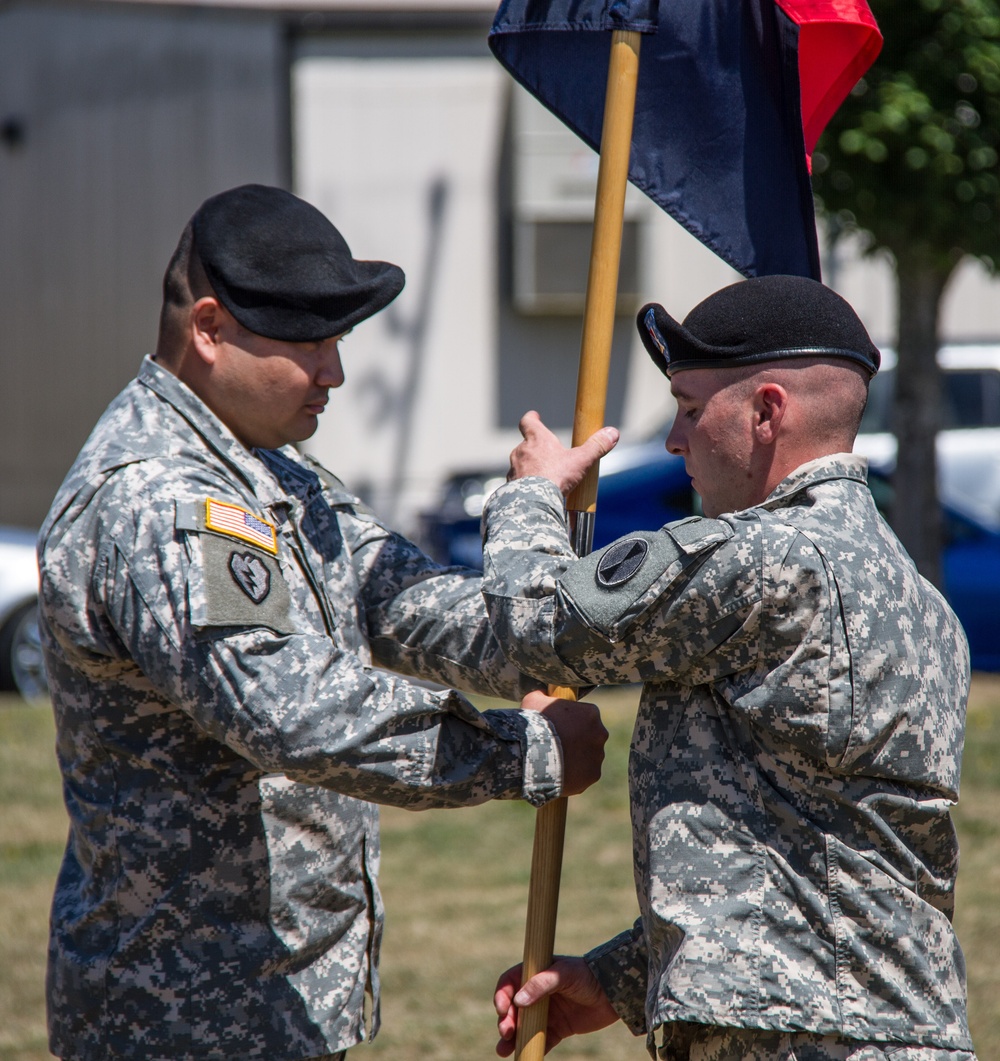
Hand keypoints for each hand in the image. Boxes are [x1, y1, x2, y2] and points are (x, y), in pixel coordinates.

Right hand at [494, 956, 618, 1056]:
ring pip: (523, 1026)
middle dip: (505, 1019)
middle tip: (506, 1031)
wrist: (614, 992)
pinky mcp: (558, 1029)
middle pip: (513, 1007)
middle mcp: (537, 993)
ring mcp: (547, 1012)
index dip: (502, 995)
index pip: (511, 982)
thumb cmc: (587, 975)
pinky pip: (540, 1041)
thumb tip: (518, 1001)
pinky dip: (530, 1049)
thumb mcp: (564, 974)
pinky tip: (521, 1056)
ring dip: (511, 1038)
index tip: (502, 1008)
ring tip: (503, 1050)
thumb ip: (541, 984)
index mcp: (536, 973)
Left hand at [507, 411, 618, 495]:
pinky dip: (526, 484)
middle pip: (526, 444)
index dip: (532, 419)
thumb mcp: (581, 461)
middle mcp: (521, 451)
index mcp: (536, 439)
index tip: (534, 416)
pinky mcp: (510, 485)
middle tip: (548, 454)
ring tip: (543, 477)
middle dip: (536, 448)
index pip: (528, 422)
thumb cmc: (555, 477)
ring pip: (521, 464)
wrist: (533, 503)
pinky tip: (535, 492)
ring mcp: (514, 469)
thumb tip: (613, 433)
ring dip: (530, 467)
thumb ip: (596, 447)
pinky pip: (518, 482)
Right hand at [519, 691, 606, 794]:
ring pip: (589, 756)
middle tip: (558, 745)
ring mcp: (598, 755)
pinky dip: (575, 775)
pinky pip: (585, 774)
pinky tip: (560, 773)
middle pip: (590, 736)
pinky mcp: (593, 774)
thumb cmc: (534, 724)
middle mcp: (600, 733)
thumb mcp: (534, 700)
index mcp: (591, 713)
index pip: (585, 716)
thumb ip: (543, 695)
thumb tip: (543, 693)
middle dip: (577, 740)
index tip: (558, 727)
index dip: (570, 721)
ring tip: (555, 761)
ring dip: (577, 758)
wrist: (532, 754)